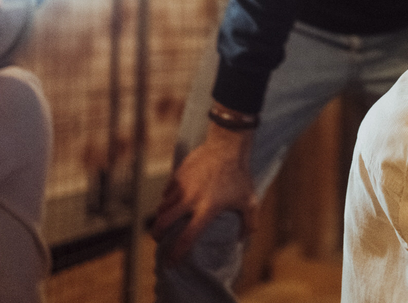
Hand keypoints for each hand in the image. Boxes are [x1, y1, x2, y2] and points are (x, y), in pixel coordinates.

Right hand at [150, 120, 257, 264]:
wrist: (227, 145)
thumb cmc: (240, 175)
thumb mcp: (250, 200)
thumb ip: (249, 223)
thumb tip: (242, 237)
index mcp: (207, 209)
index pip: (187, 238)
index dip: (176, 253)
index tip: (171, 262)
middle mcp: (190, 199)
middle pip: (163, 223)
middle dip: (157, 235)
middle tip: (159, 240)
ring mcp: (182, 186)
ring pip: (162, 207)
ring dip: (161, 217)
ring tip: (165, 222)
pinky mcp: (177, 175)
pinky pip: (166, 192)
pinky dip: (166, 200)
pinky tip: (171, 202)